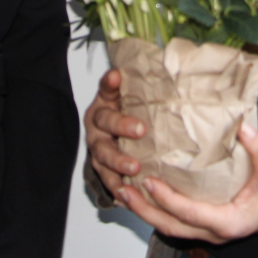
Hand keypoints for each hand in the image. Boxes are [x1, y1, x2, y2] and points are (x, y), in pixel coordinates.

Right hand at [85, 69, 145, 200]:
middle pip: (104, 124)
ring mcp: (98, 150)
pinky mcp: (103, 171)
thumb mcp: (134, 98)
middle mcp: (97, 126)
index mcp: (105, 103)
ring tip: (133, 169)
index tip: (117, 77)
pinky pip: (108, 181)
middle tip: (140, 130)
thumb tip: (160, 63)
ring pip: (103, 156)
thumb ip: (141, 84)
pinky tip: (127, 194)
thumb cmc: (129, 116)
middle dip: (120, 127)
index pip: (105, 89)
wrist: (115, 139)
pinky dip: (117, 188)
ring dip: (117, 163)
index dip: (110, 84)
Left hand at [118, 123, 257, 243]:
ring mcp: (204, 232)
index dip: (168, 199)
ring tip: (123, 192)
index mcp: (228, 221)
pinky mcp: (199, 226)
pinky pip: (171, 222)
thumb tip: (244, 128)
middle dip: (145, 209)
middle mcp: (212, 231)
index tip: (150, 182)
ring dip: (143, 212)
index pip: (191, 214)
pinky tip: (140, 194)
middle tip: (125, 189)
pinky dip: (153, 210)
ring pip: (167, 227)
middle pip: (170, 226)